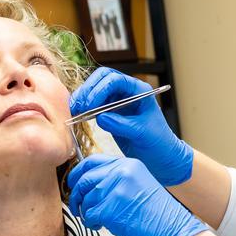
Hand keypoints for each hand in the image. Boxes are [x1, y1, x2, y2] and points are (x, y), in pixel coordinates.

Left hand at [66, 155, 208, 235]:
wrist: (175, 232)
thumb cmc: (159, 215)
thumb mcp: (139, 185)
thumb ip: (117, 180)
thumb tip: (91, 185)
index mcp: (129, 164)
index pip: (92, 161)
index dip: (78, 173)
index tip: (74, 183)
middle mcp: (121, 172)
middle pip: (84, 178)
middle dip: (77, 195)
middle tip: (78, 206)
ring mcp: (116, 189)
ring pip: (85, 198)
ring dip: (86, 212)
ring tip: (97, 220)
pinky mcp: (111, 208)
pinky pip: (89, 214)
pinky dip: (90, 223)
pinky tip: (100, 226)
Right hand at [70, 67, 192, 185]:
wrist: (161, 157)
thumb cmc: (159, 142)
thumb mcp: (143, 133)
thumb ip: (122, 124)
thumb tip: (100, 117)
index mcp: (139, 90)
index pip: (115, 80)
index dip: (100, 90)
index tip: (91, 105)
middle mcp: (127, 92)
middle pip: (102, 78)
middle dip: (88, 90)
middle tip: (79, 107)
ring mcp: (117, 101)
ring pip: (95, 89)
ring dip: (83, 97)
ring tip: (74, 111)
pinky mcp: (109, 112)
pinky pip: (93, 103)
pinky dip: (83, 107)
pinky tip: (77, 115)